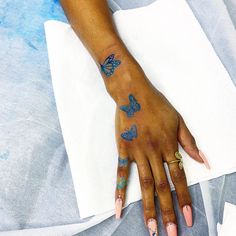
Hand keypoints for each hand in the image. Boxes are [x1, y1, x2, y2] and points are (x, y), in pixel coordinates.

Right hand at [105, 54, 209, 235]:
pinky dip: (120, 190)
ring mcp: (137, 152)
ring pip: (144, 183)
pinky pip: (121, 172)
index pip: (179, 177)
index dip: (184, 198)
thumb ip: (190, 142)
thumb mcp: (178, 120)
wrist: (134, 93)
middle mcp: (154, 152)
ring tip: (151, 227)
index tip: (188, 217)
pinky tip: (119, 206)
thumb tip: (204, 161)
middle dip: (168, 210)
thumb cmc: (157, 104)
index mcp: (169, 145)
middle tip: (170, 232)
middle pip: (162, 186)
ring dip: (148, 207)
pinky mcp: (123, 149)